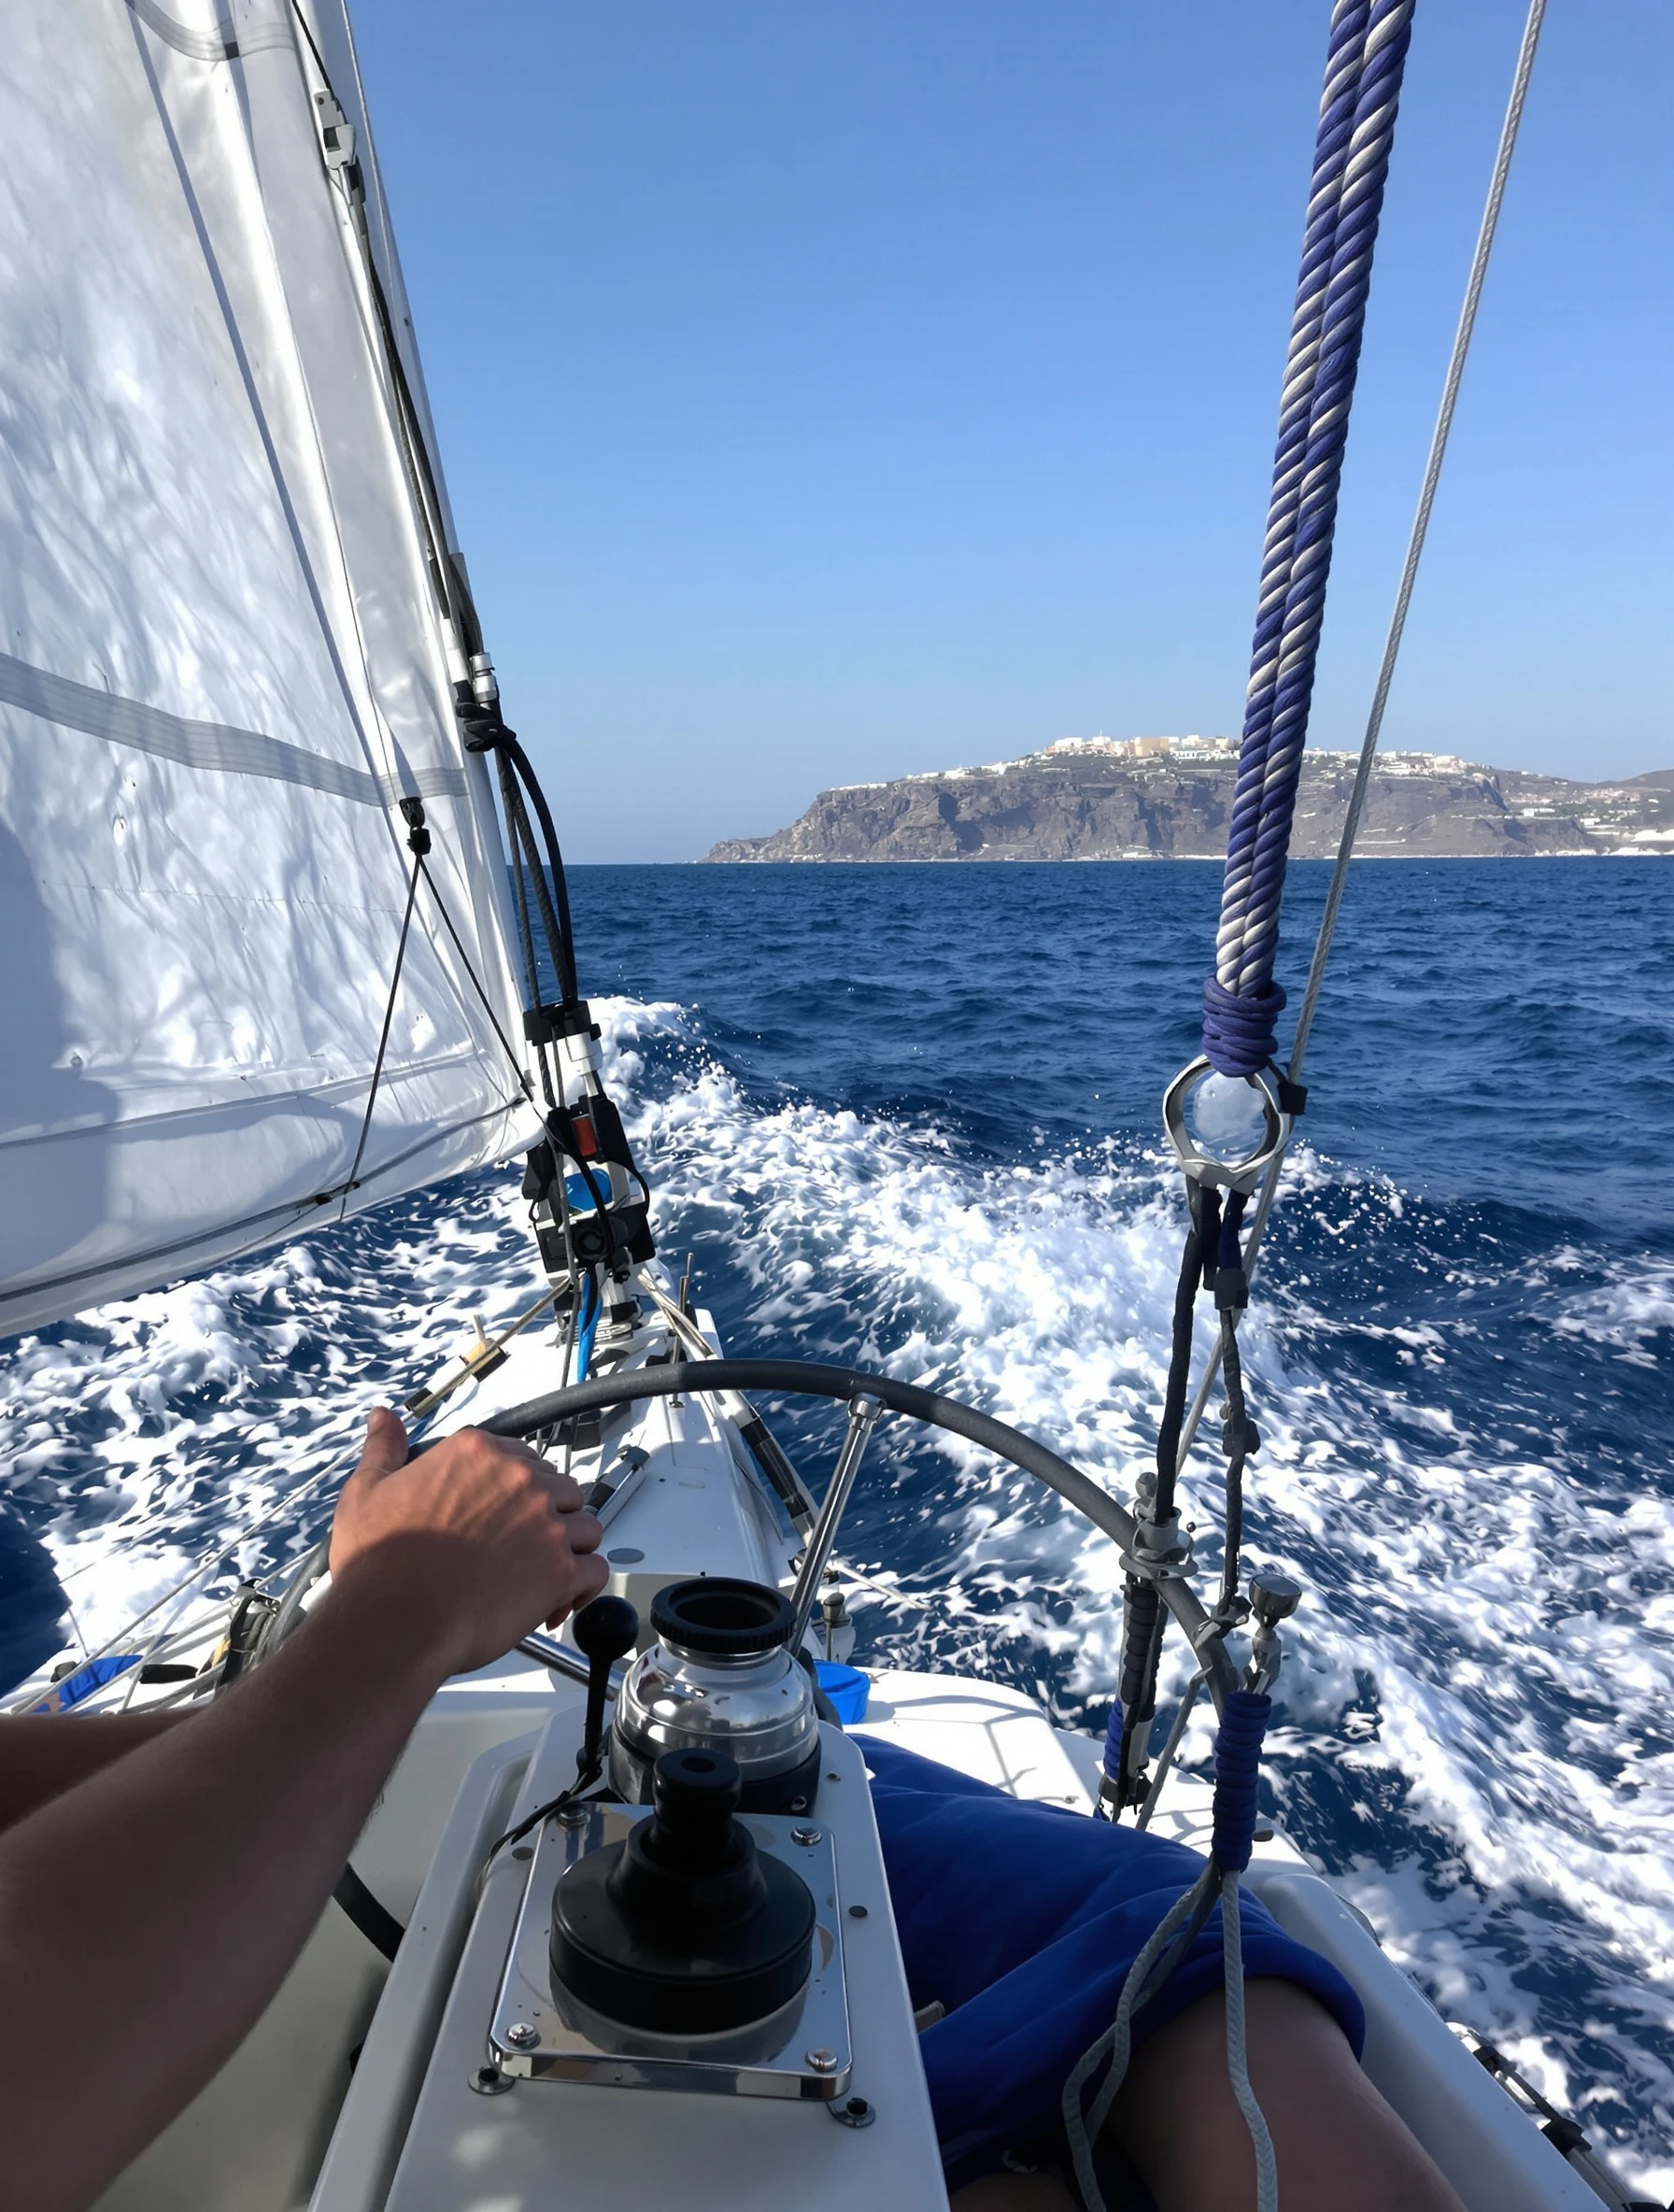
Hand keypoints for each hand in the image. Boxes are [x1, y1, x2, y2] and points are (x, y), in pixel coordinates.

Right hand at [327, 1410, 607, 1678]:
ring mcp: (544, 1524)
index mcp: (478, 1453)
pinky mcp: (559, 1570)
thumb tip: (383, 1418)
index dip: (520, 1493)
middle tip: (520, 1553)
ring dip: (569, 1552)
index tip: (507, 1517)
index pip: (527, 1460)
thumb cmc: (379, 1565)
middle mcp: (518, 1480)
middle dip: (548, 1520)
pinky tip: (558, 1604)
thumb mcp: (368, 1492)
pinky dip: (583, 1589)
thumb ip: (385, 1449)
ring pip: (585, 1528)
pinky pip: (595, 1571)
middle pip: (562, 1491)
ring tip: (540, 1578)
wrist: (391, 1621)